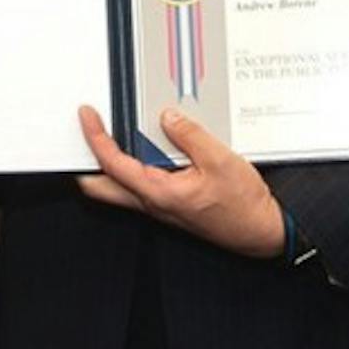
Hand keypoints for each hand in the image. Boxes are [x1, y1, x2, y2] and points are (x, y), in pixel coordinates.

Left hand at [76, 105, 284, 258]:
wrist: (261, 233)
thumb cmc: (243, 206)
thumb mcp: (220, 160)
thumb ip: (190, 135)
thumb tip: (167, 118)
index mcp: (158, 192)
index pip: (112, 164)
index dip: (94, 137)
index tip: (87, 116)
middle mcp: (152, 203)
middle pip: (100, 187)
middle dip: (87, 160)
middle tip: (88, 130)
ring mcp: (160, 206)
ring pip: (119, 187)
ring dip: (111, 162)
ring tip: (117, 131)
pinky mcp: (170, 205)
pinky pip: (141, 185)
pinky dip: (135, 165)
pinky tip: (150, 147)